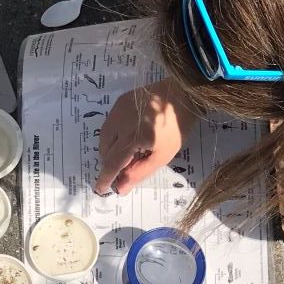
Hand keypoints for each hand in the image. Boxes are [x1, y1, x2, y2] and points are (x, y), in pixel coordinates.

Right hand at [95, 81, 197, 195]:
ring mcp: (118, 110)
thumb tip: (120, 188)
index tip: (101, 189)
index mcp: (132, 138)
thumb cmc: (176, 128)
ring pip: (103, 137)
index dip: (105, 178)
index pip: (111, 163)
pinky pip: (109, 123)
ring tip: (125, 153)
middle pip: (104, 151)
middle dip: (110, 163)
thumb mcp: (162, 156)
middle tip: (123, 169)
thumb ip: (139, 173)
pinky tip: (127, 136)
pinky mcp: (120, 101)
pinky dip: (113, 135)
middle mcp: (120, 123)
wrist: (182, 94)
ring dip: (109, 149)